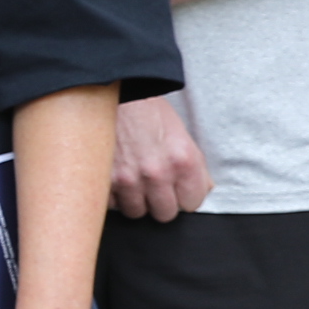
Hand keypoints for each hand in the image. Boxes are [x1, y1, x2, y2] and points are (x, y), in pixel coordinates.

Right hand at [109, 93, 215, 220]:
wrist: (113, 94)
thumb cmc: (148, 112)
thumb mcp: (181, 134)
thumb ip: (194, 166)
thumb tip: (204, 189)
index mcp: (183, 161)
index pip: (192, 204)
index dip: (184, 196)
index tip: (177, 188)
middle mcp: (158, 173)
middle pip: (165, 214)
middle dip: (160, 202)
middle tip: (154, 186)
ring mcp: (129, 179)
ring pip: (137, 212)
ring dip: (135, 200)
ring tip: (133, 180)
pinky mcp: (104, 180)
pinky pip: (112, 204)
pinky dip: (114, 195)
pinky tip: (116, 177)